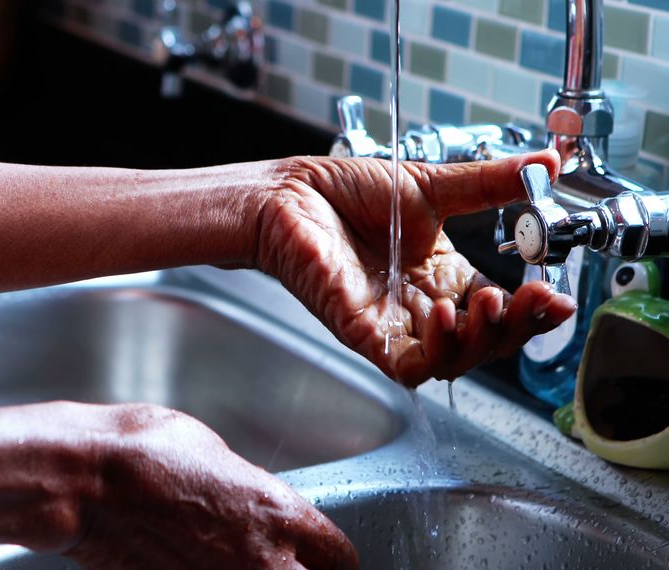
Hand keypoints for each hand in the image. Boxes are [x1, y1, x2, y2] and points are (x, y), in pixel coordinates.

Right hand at [67, 404, 356, 569]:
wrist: (85, 483)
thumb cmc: (141, 454)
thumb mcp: (215, 454)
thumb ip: (250, 491)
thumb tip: (254, 505)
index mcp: (279, 516)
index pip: (339, 558)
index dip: (328, 557)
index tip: (319, 557)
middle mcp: (262, 563)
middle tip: (286, 565)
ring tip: (234, 564)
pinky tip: (199, 568)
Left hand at [253, 150, 576, 385]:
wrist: (290, 194)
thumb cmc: (344, 193)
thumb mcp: (432, 186)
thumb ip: (489, 184)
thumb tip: (546, 164)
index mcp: (442, 275)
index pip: (500, 309)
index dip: (532, 311)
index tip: (558, 296)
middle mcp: (421, 305)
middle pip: (484, 343)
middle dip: (517, 329)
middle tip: (532, 300)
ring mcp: (392, 322)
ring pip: (452, 362)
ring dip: (481, 341)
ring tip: (489, 305)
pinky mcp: (362, 331)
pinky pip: (407, 364)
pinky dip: (435, 351)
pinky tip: (445, 316)